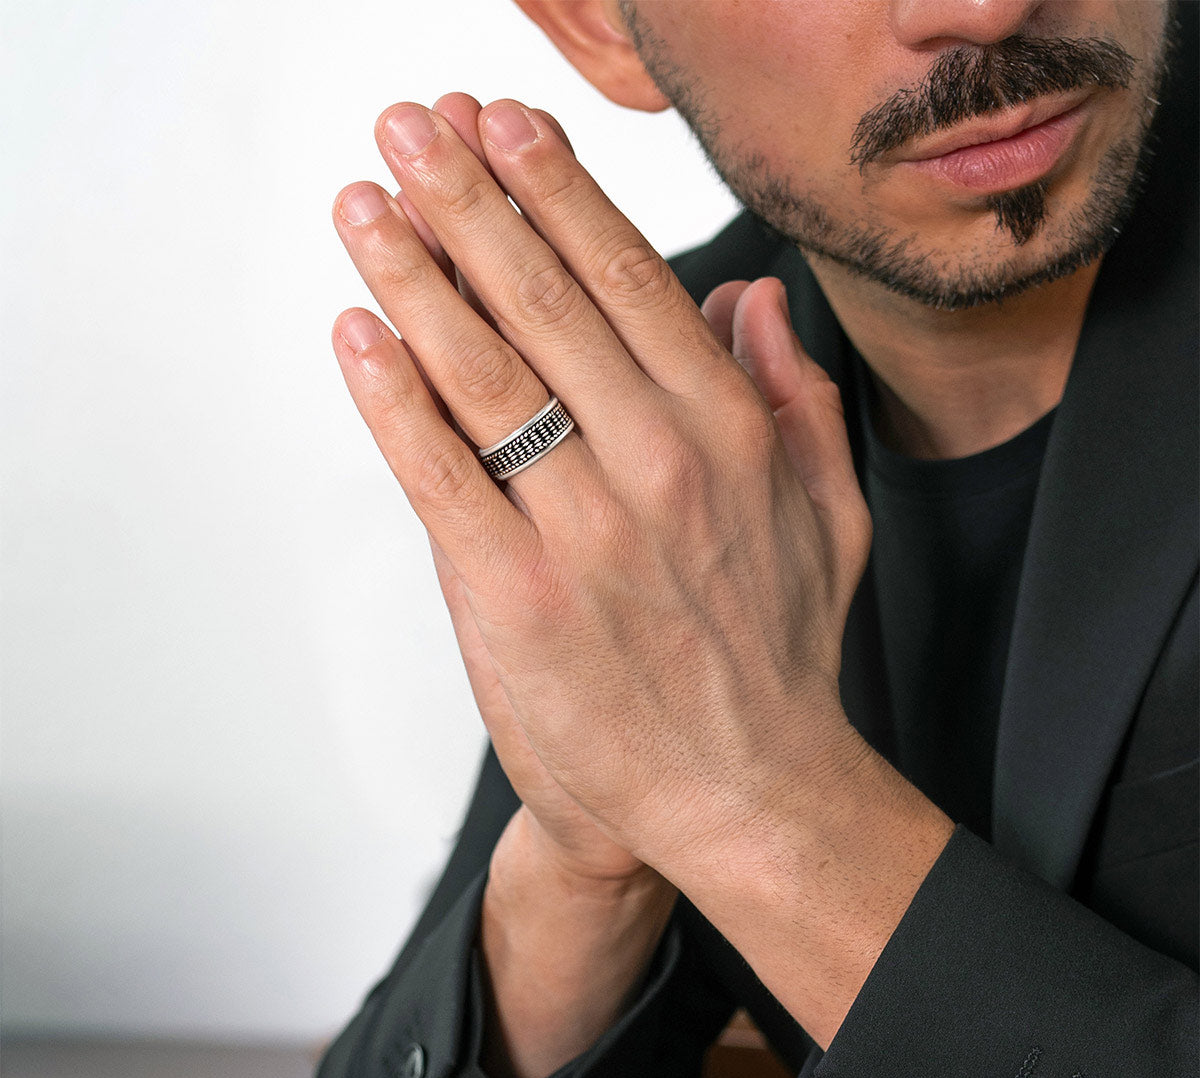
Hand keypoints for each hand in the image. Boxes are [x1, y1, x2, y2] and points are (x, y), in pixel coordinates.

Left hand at [330, 97, 871, 885]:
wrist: (744, 790)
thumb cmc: (780, 654)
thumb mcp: (830, 513)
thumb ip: (799, 395)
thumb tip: (757, 299)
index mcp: (731, 432)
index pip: (628, 281)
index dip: (556, 193)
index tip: (502, 128)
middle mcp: (659, 465)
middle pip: (544, 303)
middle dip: (468, 200)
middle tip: (411, 127)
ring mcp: (584, 532)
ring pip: (483, 375)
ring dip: (412, 276)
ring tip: (364, 206)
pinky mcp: (517, 599)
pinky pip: (440, 477)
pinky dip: (391, 399)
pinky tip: (356, 333)